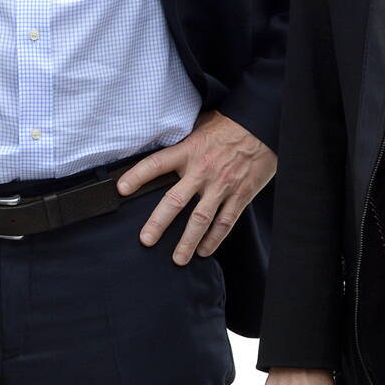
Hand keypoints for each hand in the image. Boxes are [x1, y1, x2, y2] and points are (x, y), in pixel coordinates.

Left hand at [118, 111, 275, 263]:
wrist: (262, 126)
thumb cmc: (229, 126)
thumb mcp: (200, 126)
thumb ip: (183, 143)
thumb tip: (164, 145)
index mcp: (189, 151)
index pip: (156, 164)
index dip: (137, 176)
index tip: (121, 189)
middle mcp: (202, 171)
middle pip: (175, 201)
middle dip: (158, 223)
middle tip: (146, 240)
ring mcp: (222, 185)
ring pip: (201, 218)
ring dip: (188, 241)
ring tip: (178, 258)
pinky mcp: (240, 195)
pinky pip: (225, 222)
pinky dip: (214, 239)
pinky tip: (205, 250)